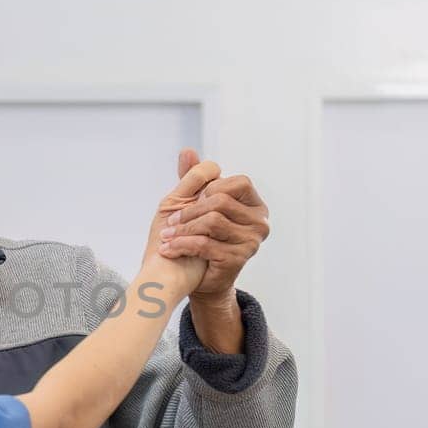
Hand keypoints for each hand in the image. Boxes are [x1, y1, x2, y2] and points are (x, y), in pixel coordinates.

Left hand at [156, 147, 269, 300]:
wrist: (190, 277)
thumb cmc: (194, 236)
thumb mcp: (192, 203)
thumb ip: (193, 178)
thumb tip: (187, 150)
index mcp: (255, 205)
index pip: (240, 182)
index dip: (212, 188)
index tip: (193, 199)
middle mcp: (260, 222)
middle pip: (221, 201)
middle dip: (189, 211)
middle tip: (169, 223)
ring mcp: (252, 242)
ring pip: (212, 222)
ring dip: (182, 229)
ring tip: (166, 236)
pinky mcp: (238, 260)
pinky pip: (205, 244)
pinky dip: (182, 245)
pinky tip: (169, 250)